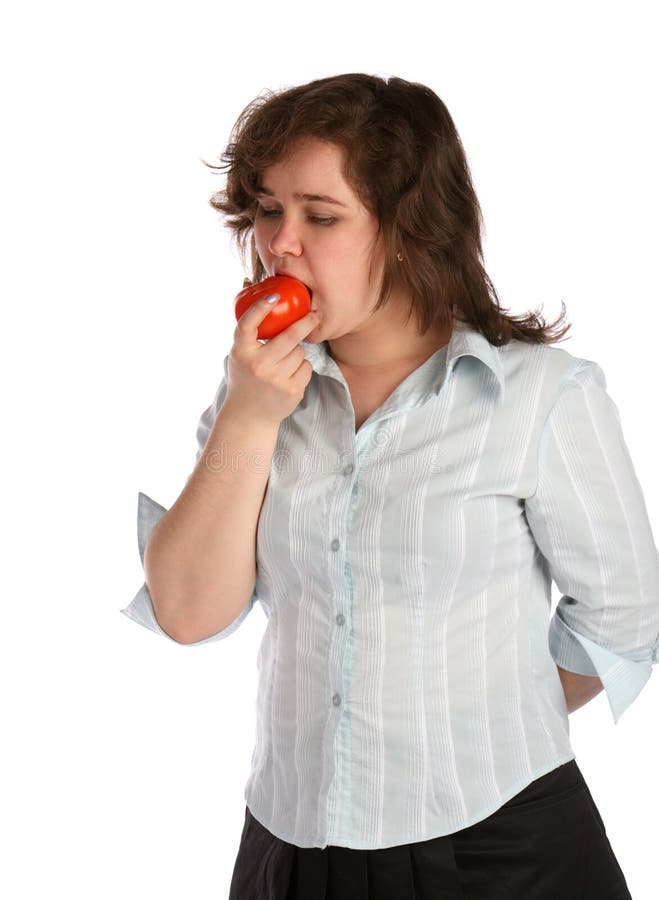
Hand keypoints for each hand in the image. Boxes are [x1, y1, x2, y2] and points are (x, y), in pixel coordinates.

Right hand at [225, 286, 319, 426]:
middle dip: (305, 323)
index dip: (261, 308)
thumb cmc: (246, 377)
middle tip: (314, 315)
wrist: (249, 415)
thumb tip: (254, 287)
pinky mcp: (291, 390)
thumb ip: (250, 331)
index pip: (248, 325)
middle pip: (288, 337)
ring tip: (284, 363)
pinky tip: (290, 376)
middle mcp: (257, 365)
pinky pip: (306, 367)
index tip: (275, 296)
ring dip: (297, 352)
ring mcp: (275, 379)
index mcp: (241, 352)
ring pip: (299, 352)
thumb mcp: (240, 355)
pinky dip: (301, 368)